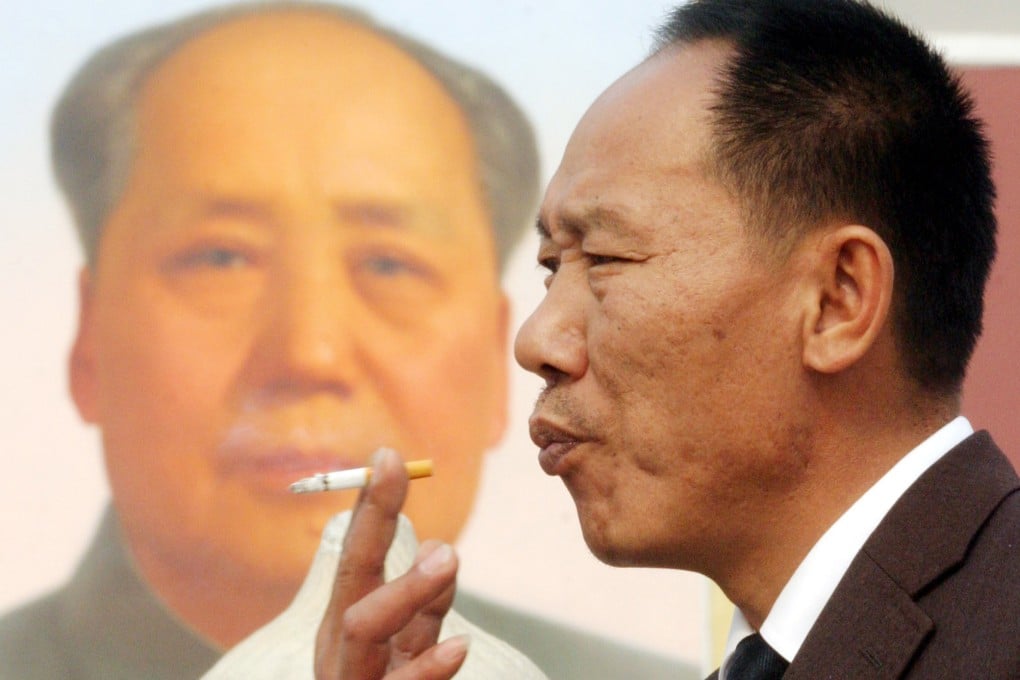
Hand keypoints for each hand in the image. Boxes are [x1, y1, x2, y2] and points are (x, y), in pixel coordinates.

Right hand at [314, 448, 466, 678]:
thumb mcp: (412, 647)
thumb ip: (425, 607)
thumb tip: (443, 554)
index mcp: (349, 622)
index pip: (359, 554)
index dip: (373, 505)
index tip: (389, 455)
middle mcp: (343, 647)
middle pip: (352, 576)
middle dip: (372, 520)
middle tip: (395, 469)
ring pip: (364, 629)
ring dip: (406, 587)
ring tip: (450, 557)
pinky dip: (427, 668)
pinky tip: (458, 647)